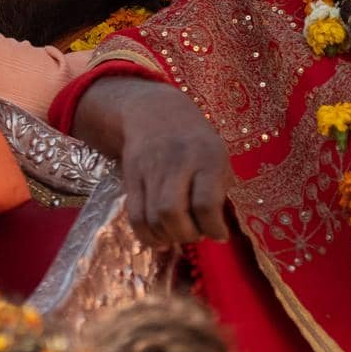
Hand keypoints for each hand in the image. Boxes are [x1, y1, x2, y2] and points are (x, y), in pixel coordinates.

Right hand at [91, 81, 231, 246]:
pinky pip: (135, 216)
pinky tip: (160, 238)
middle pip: (171, 212)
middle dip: (187, 234)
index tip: (219, 235)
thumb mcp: (219, 157)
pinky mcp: (131, 179)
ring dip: (168, 237)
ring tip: (180, 234)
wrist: (154, 113)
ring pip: (152, 217)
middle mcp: (176, 162)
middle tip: (197, 234)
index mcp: (206, 156)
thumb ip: (219, 190)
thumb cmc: (196, 142)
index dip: (213, 228)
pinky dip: (147, 236)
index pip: (205, 203)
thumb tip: (216, 232)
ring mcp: (149, 170)